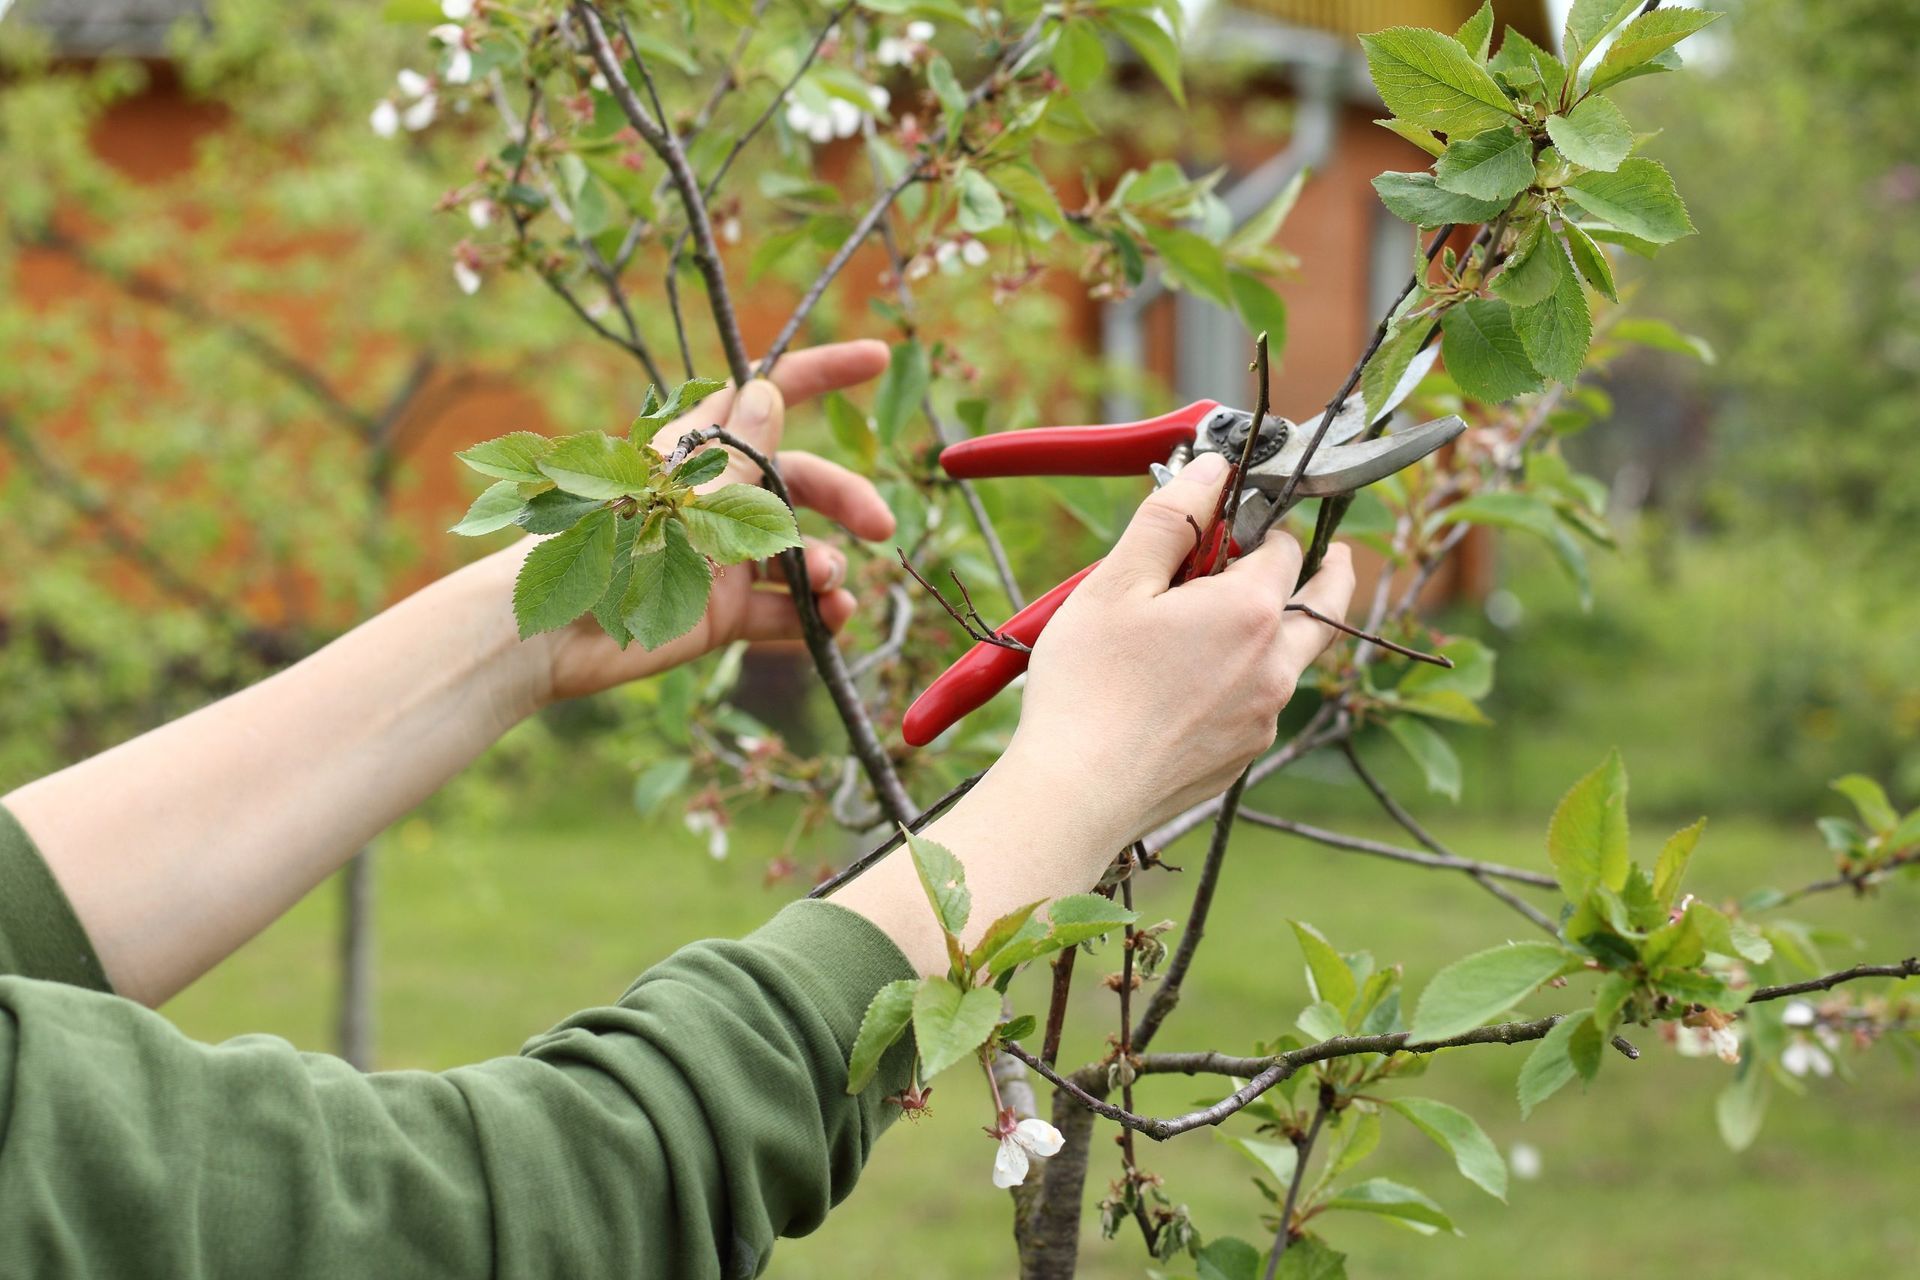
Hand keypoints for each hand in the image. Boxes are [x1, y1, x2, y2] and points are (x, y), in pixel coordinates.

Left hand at [527, 340, 897, 701]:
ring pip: (796, 550)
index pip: (768, 397)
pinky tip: (832, 621)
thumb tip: (769, 388)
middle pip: (801, 482)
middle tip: (882, 525)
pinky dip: (814, 615)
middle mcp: (716, 499)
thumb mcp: (676, 495)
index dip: (822, 373)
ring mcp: (720, 556)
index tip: (878, 359)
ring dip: (826, 564)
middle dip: (846, 498)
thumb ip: (733, 457)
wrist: (546, 633)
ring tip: (829, 585)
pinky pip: (782, 609)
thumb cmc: (597, 550)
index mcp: (699, 452)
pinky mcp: (720, 612)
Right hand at [833, 451, 1356, 974]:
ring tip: (1234, 616)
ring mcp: (1265, 717)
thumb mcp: (1116, 584)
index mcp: (1251, 611)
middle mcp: (1275, 665)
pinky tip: (1194, 680)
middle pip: (1325, 605)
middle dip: (1327, 571)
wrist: (1077, 795)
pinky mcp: (1243, 756)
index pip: (1286, 544)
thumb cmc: (1087, 688)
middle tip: (1326, 553)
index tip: (1240, 514)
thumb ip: (1171, 518)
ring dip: (1277, 629)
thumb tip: (1211, 469)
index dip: (1264, 521)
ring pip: (1291, 658)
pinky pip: (1261, 702)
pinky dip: (1246, 678)